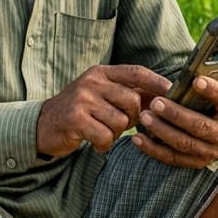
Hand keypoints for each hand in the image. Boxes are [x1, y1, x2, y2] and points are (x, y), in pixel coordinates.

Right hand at [37, 65, 170, 157]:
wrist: (44, 125)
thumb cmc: (81, 111)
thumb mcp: (102, 94)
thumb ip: (129, 93)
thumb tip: (165, 96)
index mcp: (101, 72)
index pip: (136, 72)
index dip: (157, 82)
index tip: (174, 93)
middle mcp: (92, 82)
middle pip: (132, 101)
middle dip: (132, 118)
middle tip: (121, 124)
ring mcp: (82, 99)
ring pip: (120, 121)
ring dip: (115, 133)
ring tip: (102, 132)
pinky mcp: (75, 119)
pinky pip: (105, 136)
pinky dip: (104, 144)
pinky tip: (94, 142)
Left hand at [131, 60, 217, 167]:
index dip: (213, 91)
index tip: (196, 80)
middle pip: (201, 126)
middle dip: (177, 114)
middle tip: (157, 101)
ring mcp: (209, 153)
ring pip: (184, 144)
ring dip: (162, 130)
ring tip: (145, 116)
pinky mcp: (193, 164)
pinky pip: (171, 158)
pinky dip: (153, 149)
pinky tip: (137, 138)